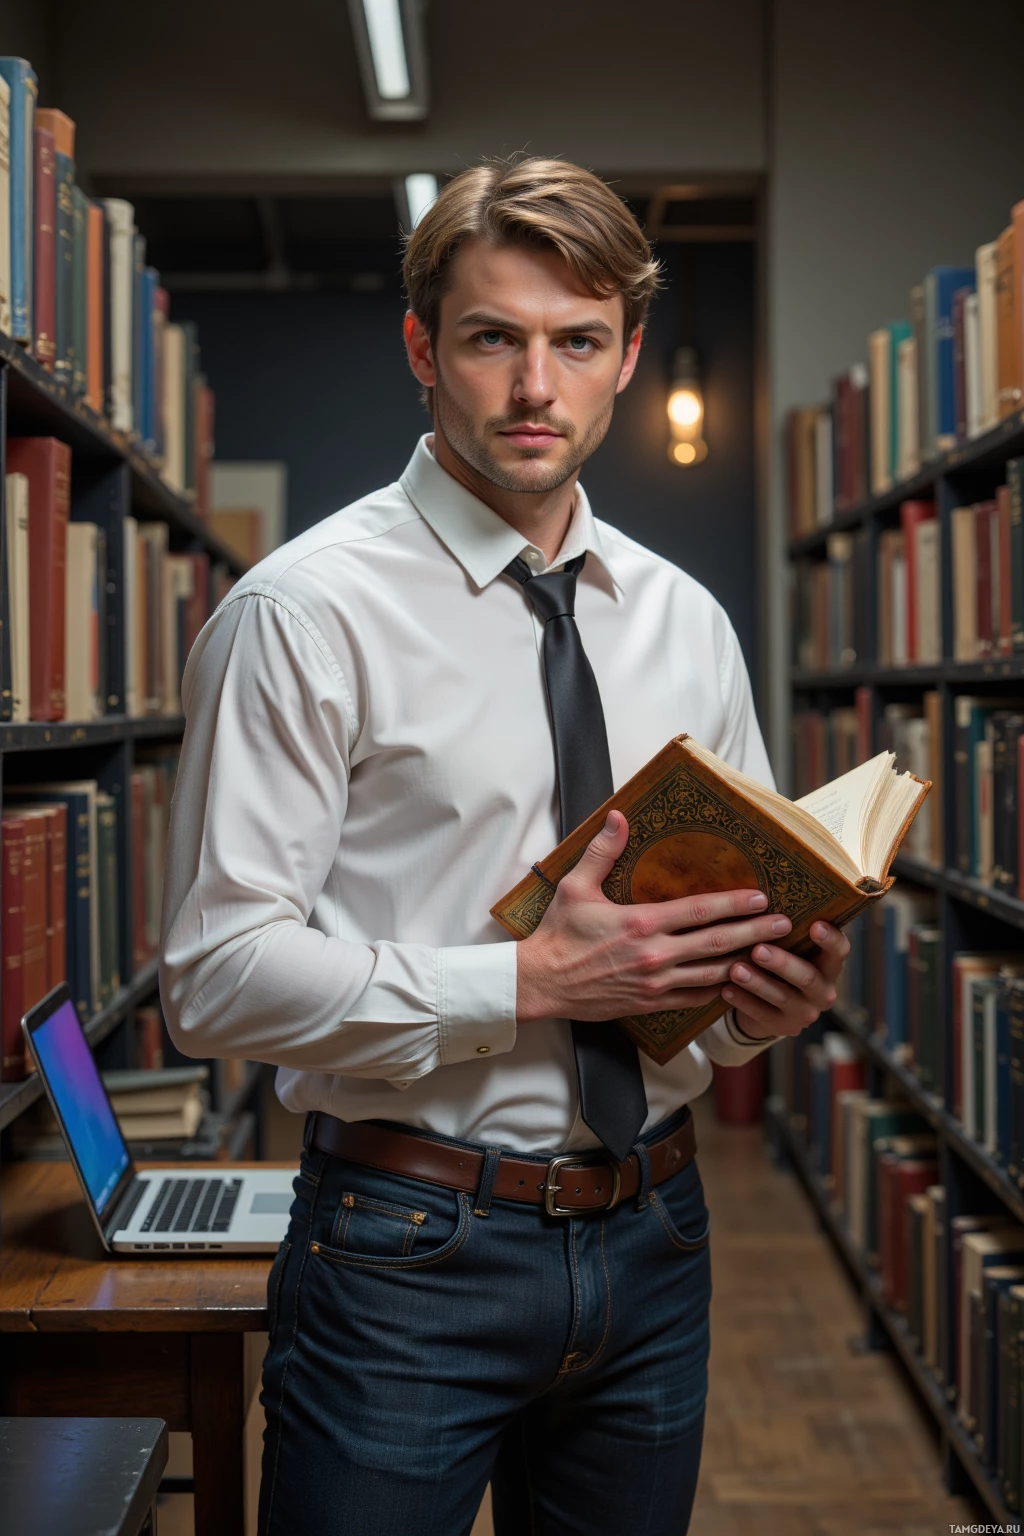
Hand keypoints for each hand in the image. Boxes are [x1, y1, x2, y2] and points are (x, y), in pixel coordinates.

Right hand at [515, 809, 792, 1023]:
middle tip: (784, 924)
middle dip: (754, 933)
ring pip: (712, 974)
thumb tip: (618, 816)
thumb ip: (602, 851)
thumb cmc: (558, 934)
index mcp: (640, 923)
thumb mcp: (575, 887)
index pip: (699, 912)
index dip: (733, 904)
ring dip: (745, 962)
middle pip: (717, 944)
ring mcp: (655, 983)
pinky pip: (694, 997)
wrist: (542, 983)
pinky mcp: (650, 1003)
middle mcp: (654, 955)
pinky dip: (718, 990)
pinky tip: (736, 982)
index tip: (760, 897)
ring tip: (773, 954)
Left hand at [721, 919, 850, 1039]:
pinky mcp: (783, 1028)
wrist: (767, 1004)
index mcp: (828, 964)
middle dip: (782, 963)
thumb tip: (760, 895)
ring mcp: (805, 1012)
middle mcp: (823, 990)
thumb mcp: (787, 946)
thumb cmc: (777, 961)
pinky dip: (743, 1001)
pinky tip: (725, 989)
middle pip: (807, 977)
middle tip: (758, 949)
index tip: (815, 925)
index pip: (840, 951)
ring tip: (735, 970)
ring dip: (757, 982)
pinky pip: (762, 1014)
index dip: (830, 940)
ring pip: (783, 997)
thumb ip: (783, 930)